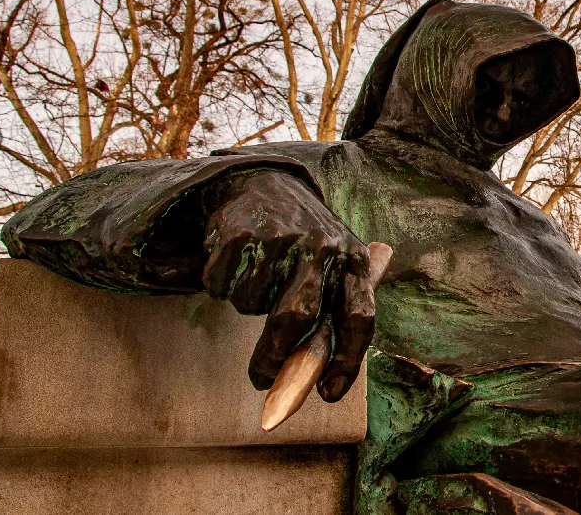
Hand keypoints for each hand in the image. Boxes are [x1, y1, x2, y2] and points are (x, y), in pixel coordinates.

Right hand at [201, 170, 374, 401]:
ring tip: (256, 279)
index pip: (359, 318)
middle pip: (296, 317)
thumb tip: (314, 385)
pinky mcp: (243, 231)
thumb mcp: (334, 270)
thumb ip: (331, 316)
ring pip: (252, 303)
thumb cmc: (306, 246)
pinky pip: (222, 284)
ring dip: (246, 304)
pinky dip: (220, 285)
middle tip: (262, 378)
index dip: (346, 361)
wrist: (268, 185)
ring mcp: (284, 236)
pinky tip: (234, 263)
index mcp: (353, 262)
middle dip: (275, 356)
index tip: (328, 395)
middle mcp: (323, 247)